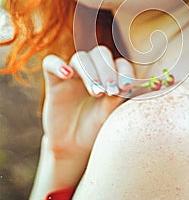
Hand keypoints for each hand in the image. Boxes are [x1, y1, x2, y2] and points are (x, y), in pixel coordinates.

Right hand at [42, 46, 133, 160]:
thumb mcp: (107, 116)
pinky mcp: (54, 81)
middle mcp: (92, 70)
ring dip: (89, 72)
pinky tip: (67, 75)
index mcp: (110, 75)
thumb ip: (114, 101)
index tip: (126, 87)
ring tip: (96, 93)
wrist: (72, 145)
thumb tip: (126, 87)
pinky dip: (58, 65)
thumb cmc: (95, 127)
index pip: (119, 63)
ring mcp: (73, 74)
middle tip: (110, 90)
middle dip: (107, 70)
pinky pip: (50, 63)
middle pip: (100, 54)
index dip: (124, 71)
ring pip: (80, 58)